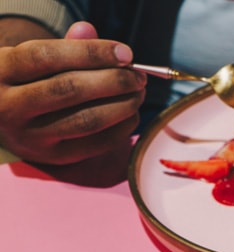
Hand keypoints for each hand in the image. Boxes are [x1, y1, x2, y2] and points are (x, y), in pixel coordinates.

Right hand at [0, 20, 146, 170]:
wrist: (2, 118)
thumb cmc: (26, 81)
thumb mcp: (31, 57)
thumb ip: (62, 44)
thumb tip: (88, 31)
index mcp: (1, 70)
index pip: (47, 57)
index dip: (91, 53)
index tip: (125, 54)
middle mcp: (9, 105)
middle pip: (70, 89)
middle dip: (114, 81)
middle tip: (138, 76)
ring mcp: (29, 136)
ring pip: (85, 120)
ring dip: (121, 106)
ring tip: (139, 93)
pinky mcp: (51, 157)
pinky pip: (94, 145)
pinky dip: (120, 130)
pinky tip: (132, 115)